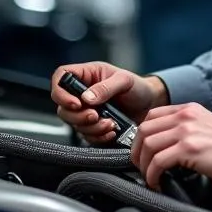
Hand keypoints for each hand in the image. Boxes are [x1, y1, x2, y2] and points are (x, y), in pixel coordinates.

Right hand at [51, 61, 167, 143]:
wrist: (151, 105)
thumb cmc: (138, 86)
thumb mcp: (125, 81)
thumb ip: (106, 87)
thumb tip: (87, 97)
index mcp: (86, 75)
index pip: (60, 77)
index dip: (61, 91)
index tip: (76, 103)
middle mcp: (82, 93)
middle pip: (63, 107)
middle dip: (78, 116)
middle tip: (95, 116)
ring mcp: (87, 111)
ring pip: (73, 124)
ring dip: (90, 128)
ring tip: (110, 124)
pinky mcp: (94, 127)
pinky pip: (87, 136)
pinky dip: (98, 136)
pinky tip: (111, 131)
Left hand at [131, 103, 211, 189]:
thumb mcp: (208, 129)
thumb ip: (189, 132)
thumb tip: (169, 150)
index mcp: (189, 111)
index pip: (151, 116)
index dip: (141, 135)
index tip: (141, 151)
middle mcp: (186, 117)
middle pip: (144, 129)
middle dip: (136, 151)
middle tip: (140, 167)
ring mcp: (187, 131)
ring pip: (147, 144)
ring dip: (143, 165)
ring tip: (149, 178)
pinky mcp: (190, 149)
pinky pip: (158, 161)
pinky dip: (152, 175)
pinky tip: (158, 183)